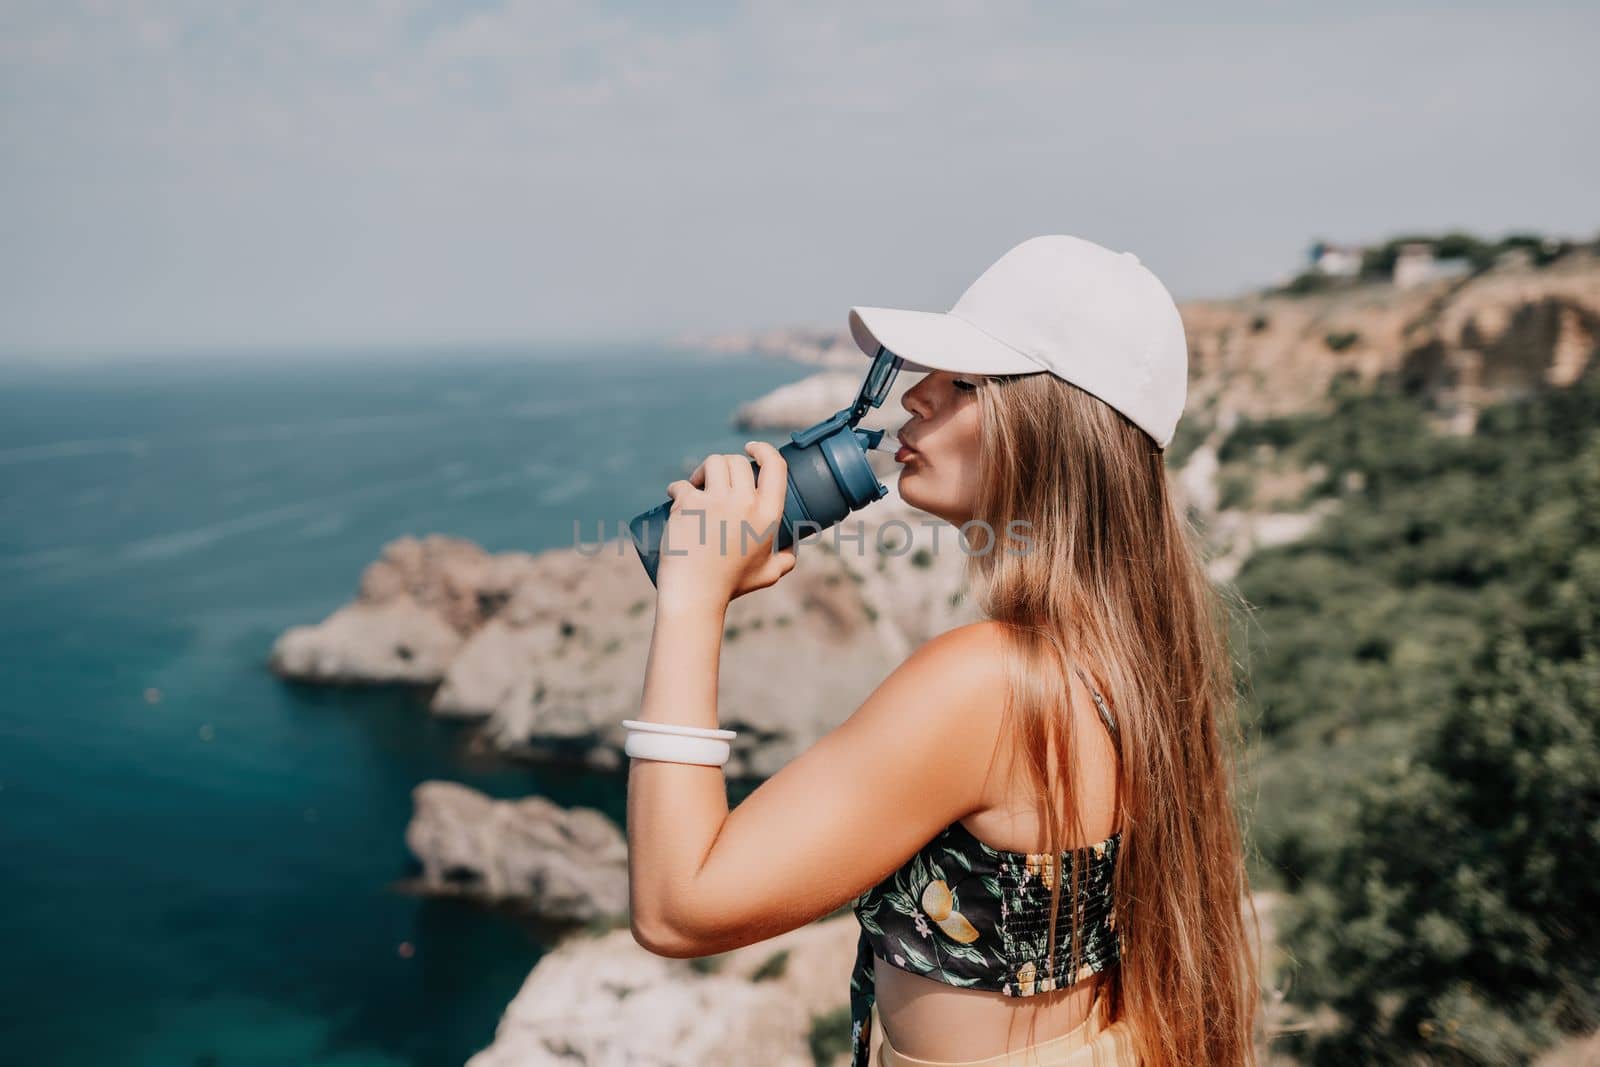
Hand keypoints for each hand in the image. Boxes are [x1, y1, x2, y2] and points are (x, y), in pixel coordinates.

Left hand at [657, 440, 797, 610]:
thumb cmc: (732, 584)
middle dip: (727, 465)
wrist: (696, 595)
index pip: (775, 465)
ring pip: (712, 463)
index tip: (751, 448)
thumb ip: (786, 560)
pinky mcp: (688, 505)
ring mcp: (715, 502)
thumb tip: (792, 550)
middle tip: (715, 480)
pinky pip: (682, 484)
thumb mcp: (770, 573)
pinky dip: (676, 488)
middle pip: (738, 461)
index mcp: (768, 514)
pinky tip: (674, 496)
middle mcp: (745, 503)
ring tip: (697, 484)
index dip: (764, 449)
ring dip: (703, 470)